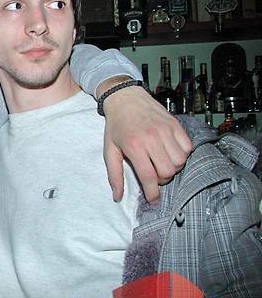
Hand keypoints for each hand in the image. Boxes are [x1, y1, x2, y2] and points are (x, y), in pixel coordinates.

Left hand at [102, 86, 191, 201]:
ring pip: (180, 161)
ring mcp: (166, 130)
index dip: (153, 192)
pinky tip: (170, 151)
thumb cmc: (116, 126)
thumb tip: (117, 196)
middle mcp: (152, 138)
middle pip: (167, 171)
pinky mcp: (176, 124)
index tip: (153, 200)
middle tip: (153, 174)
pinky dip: (182, 154)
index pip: (149, 176)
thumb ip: (114, 174)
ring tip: (161, 162)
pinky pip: (188, 148)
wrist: (125, 98)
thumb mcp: (110, 150)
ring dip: (172, 167)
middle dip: (162, 179)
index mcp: (134, 146)